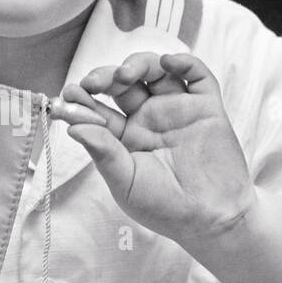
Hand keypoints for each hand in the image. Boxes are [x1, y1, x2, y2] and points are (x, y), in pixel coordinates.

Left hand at [50, 51, 254, 247]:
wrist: (212, 220)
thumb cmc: (165, 207)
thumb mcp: (126, 183)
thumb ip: (103, 153)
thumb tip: (74, 127)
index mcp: (126, 137)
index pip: (99, 109)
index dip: (83, 99)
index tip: (69, 94)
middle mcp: (150, 118)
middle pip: (124, 83)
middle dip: (107, 76)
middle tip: (95, 82)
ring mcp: (178, 110)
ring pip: (156, 72)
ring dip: (138, 64)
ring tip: (126, 74)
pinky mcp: (207, 107)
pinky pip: (197, 76)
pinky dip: (184, 62)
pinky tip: (168, 63)